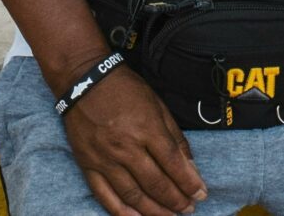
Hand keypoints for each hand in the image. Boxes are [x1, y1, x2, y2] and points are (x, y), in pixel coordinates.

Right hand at [59, 66, 204, 215]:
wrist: (82, 79)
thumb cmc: (124, 89)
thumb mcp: (157, 105)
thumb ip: (174, 137)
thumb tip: (190, 168)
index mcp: (146, 128)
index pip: (173, 164)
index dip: (190, 183)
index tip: (201, 194)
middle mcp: (126, 147)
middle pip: (156, 184)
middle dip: (176, 200)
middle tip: (188, 208)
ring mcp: (105, 158)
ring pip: (133, 195)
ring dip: (154, 211)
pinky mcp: (88, 165)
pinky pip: (105, 196)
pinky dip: (122, 212)